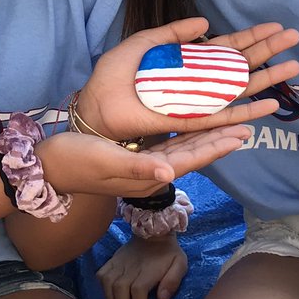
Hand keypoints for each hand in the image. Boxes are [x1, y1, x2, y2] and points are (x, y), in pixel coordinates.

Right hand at [37, 123, 250, 198]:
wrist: (50, 168)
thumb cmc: (75, 161)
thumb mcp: (105, 162)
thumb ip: (138, 168)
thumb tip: (169, 173)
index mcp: (149, 175)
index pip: (192, 159)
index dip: (217, 146)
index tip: (242, 134)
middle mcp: (153, 172)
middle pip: (195, 154)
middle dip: (221, 141)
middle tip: (248, 126)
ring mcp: (145, 166)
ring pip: (185, 149)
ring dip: (208, 137)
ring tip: (231, 124)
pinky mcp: (137, 156)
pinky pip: (170, 144)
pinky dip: (186, 133)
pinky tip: (194, 122)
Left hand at [76, 19, 298, 142]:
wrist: (97, 104)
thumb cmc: (115, 76)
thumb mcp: (143, 43)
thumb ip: (173, 33)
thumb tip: (205, 23)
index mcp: (187, 61)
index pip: (227, 48)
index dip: (251, 37)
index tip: (276, 27)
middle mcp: (198, 81)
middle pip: (241, 65)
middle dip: (268, 52)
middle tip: (296, 38)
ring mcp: (197, 101)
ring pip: (239, 89)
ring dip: (267, 79)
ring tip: (293, 68)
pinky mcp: (190, 120)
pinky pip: (223, 116)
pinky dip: (247, 112)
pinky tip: (269, 105)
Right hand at [98, 236, 187, 298]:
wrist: (152, 231)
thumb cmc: (168, 253)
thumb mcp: (179, 264)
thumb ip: (173, 280)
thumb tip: (162, 298)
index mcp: (148, 270)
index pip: (138, 290)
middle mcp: (130, 267)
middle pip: (120, 289)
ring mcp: (119, 263)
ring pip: (108, 283)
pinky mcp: (111, 261)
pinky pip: (101, 275)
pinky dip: (102, 288)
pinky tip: (108, 298)